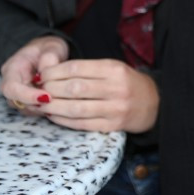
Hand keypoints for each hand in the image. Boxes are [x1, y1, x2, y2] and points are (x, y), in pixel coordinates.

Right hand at [0, 35, 68, 113]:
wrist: (48, 52)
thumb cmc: (48, 49)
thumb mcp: (51, 47)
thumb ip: (49, 57)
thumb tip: (46, 72)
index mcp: (11, 69)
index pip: (11, 88)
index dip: (27, 95)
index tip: (46, 97)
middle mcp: (12, 85)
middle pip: (18, 103)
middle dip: (39, 104)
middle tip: (60, 99)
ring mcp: (19, 96)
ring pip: (28, 109)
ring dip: (45, 107)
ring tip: (63, 97)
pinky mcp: (30, 102)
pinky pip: (37, 110)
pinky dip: (49, 108)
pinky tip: (62, 101)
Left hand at [37, 58, 158, 132]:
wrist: (154, 103)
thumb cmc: (127, 83)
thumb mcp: (113, 68)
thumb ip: (87, 70)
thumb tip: (52, 73)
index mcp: (114, 69)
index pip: (76, 69)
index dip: (54, 72)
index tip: (42, 75)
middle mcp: (116, 88)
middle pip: (74, 88)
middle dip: (51, 89)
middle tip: (39, 90)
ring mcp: (115, 108)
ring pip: (76, 108)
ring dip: (54, 107)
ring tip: (42, 104)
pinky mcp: (112, 125)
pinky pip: (82, 124)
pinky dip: (64, 120)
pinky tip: (54, 115)